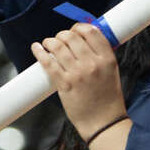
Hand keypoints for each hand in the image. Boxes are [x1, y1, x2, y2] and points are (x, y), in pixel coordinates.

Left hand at [32, 22, 126, 140]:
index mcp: (107, 59)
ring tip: (48, 43)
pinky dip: (40, 52)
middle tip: (60, 39)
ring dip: (50, 41)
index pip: (92, 31)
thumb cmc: (108, 99)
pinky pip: (48, 62)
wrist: (103, 123)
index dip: (80, 27)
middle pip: (72, 36)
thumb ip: (100, 56)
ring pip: (58, 46)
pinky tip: (37, 48)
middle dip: (63, 34)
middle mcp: (93, 64)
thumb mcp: (111, 72)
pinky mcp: (64, 84)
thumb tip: (84, 39)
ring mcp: (78, 74)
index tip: (75, 30)